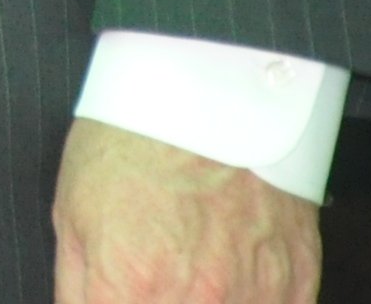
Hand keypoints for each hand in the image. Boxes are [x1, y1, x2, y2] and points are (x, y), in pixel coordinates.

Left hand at [53, 117, 319, 303]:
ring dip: (206, 302)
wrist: (209, 89)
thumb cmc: (129, 142)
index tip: (118, 300)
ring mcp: (256, 297)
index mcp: (132, 288)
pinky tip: (230, 288)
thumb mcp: (72, 215)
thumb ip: (76, 293)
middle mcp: (199, 301)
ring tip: (186, 283)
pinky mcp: (298, 283)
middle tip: (149, 291)